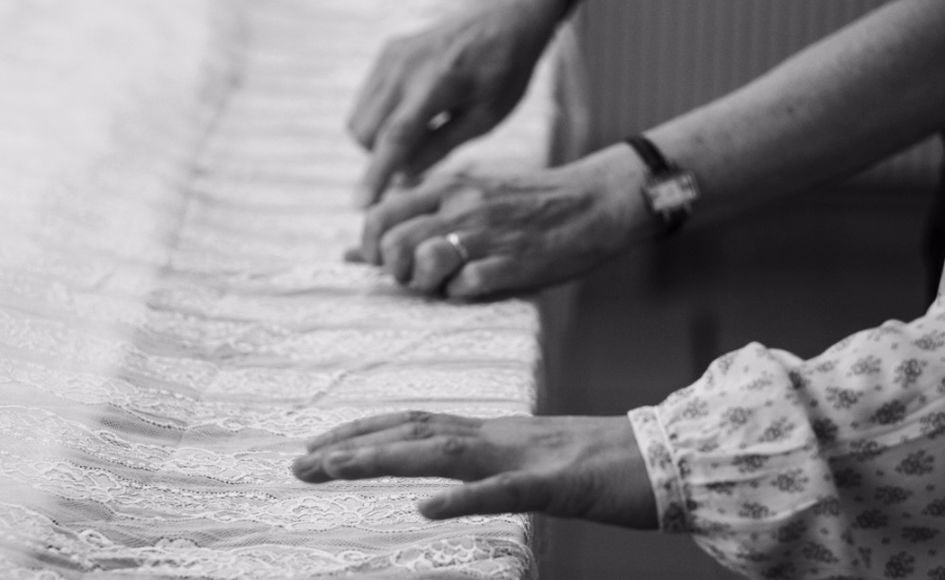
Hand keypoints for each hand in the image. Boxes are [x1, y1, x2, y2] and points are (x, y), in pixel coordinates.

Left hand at [293, 410, 656, 527]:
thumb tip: (447, 486)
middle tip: (298, 463)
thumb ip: (491, 469)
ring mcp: (526, 458)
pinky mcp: (557, 484)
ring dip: (383, 459)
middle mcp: (500, 436)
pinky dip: (465, 498)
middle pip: (414, 431)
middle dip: (352, 445)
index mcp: (495, 433)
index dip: (365, 430)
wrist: (666, 458)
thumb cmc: (605, 465)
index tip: (320, 447)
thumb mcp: (536, 464)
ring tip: (332, 470)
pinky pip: (506, 492)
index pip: (418, 423)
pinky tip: (428, 509)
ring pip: (444, 453)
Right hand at [348, 0, 567, 205]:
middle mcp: (405, 67)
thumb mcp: (486, 117)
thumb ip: (442, 146)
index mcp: (437, 84)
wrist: (505, 18)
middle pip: (366, 133)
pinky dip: (379, 118)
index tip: (360, 206)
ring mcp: (391, 57)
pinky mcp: (387, 52)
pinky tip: (413, 115)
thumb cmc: (504, 71)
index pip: (396, 137)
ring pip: (359, 118)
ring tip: (419, 136)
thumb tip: (403, 177)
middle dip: (380, 158)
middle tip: (416, 160)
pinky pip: (366, 99)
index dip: (376, 175)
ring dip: (377, 140)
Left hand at [348, 144, 655, 297]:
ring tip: (445, 283)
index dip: (372, 247)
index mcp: (447, 187)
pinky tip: (477, 286)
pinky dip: (462, 293)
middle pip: (395, 244)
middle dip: (396, 271)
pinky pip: (466, 285)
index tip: (388, 261)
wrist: (592, 202)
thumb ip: (414, 219)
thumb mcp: (466, 197)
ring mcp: (487, 234)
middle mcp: (461, 206)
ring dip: (426, 284)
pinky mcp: (512, 262)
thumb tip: (354, 254)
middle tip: (417, 277)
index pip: (378, 215)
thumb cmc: (525, 204)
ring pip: (425, 262)